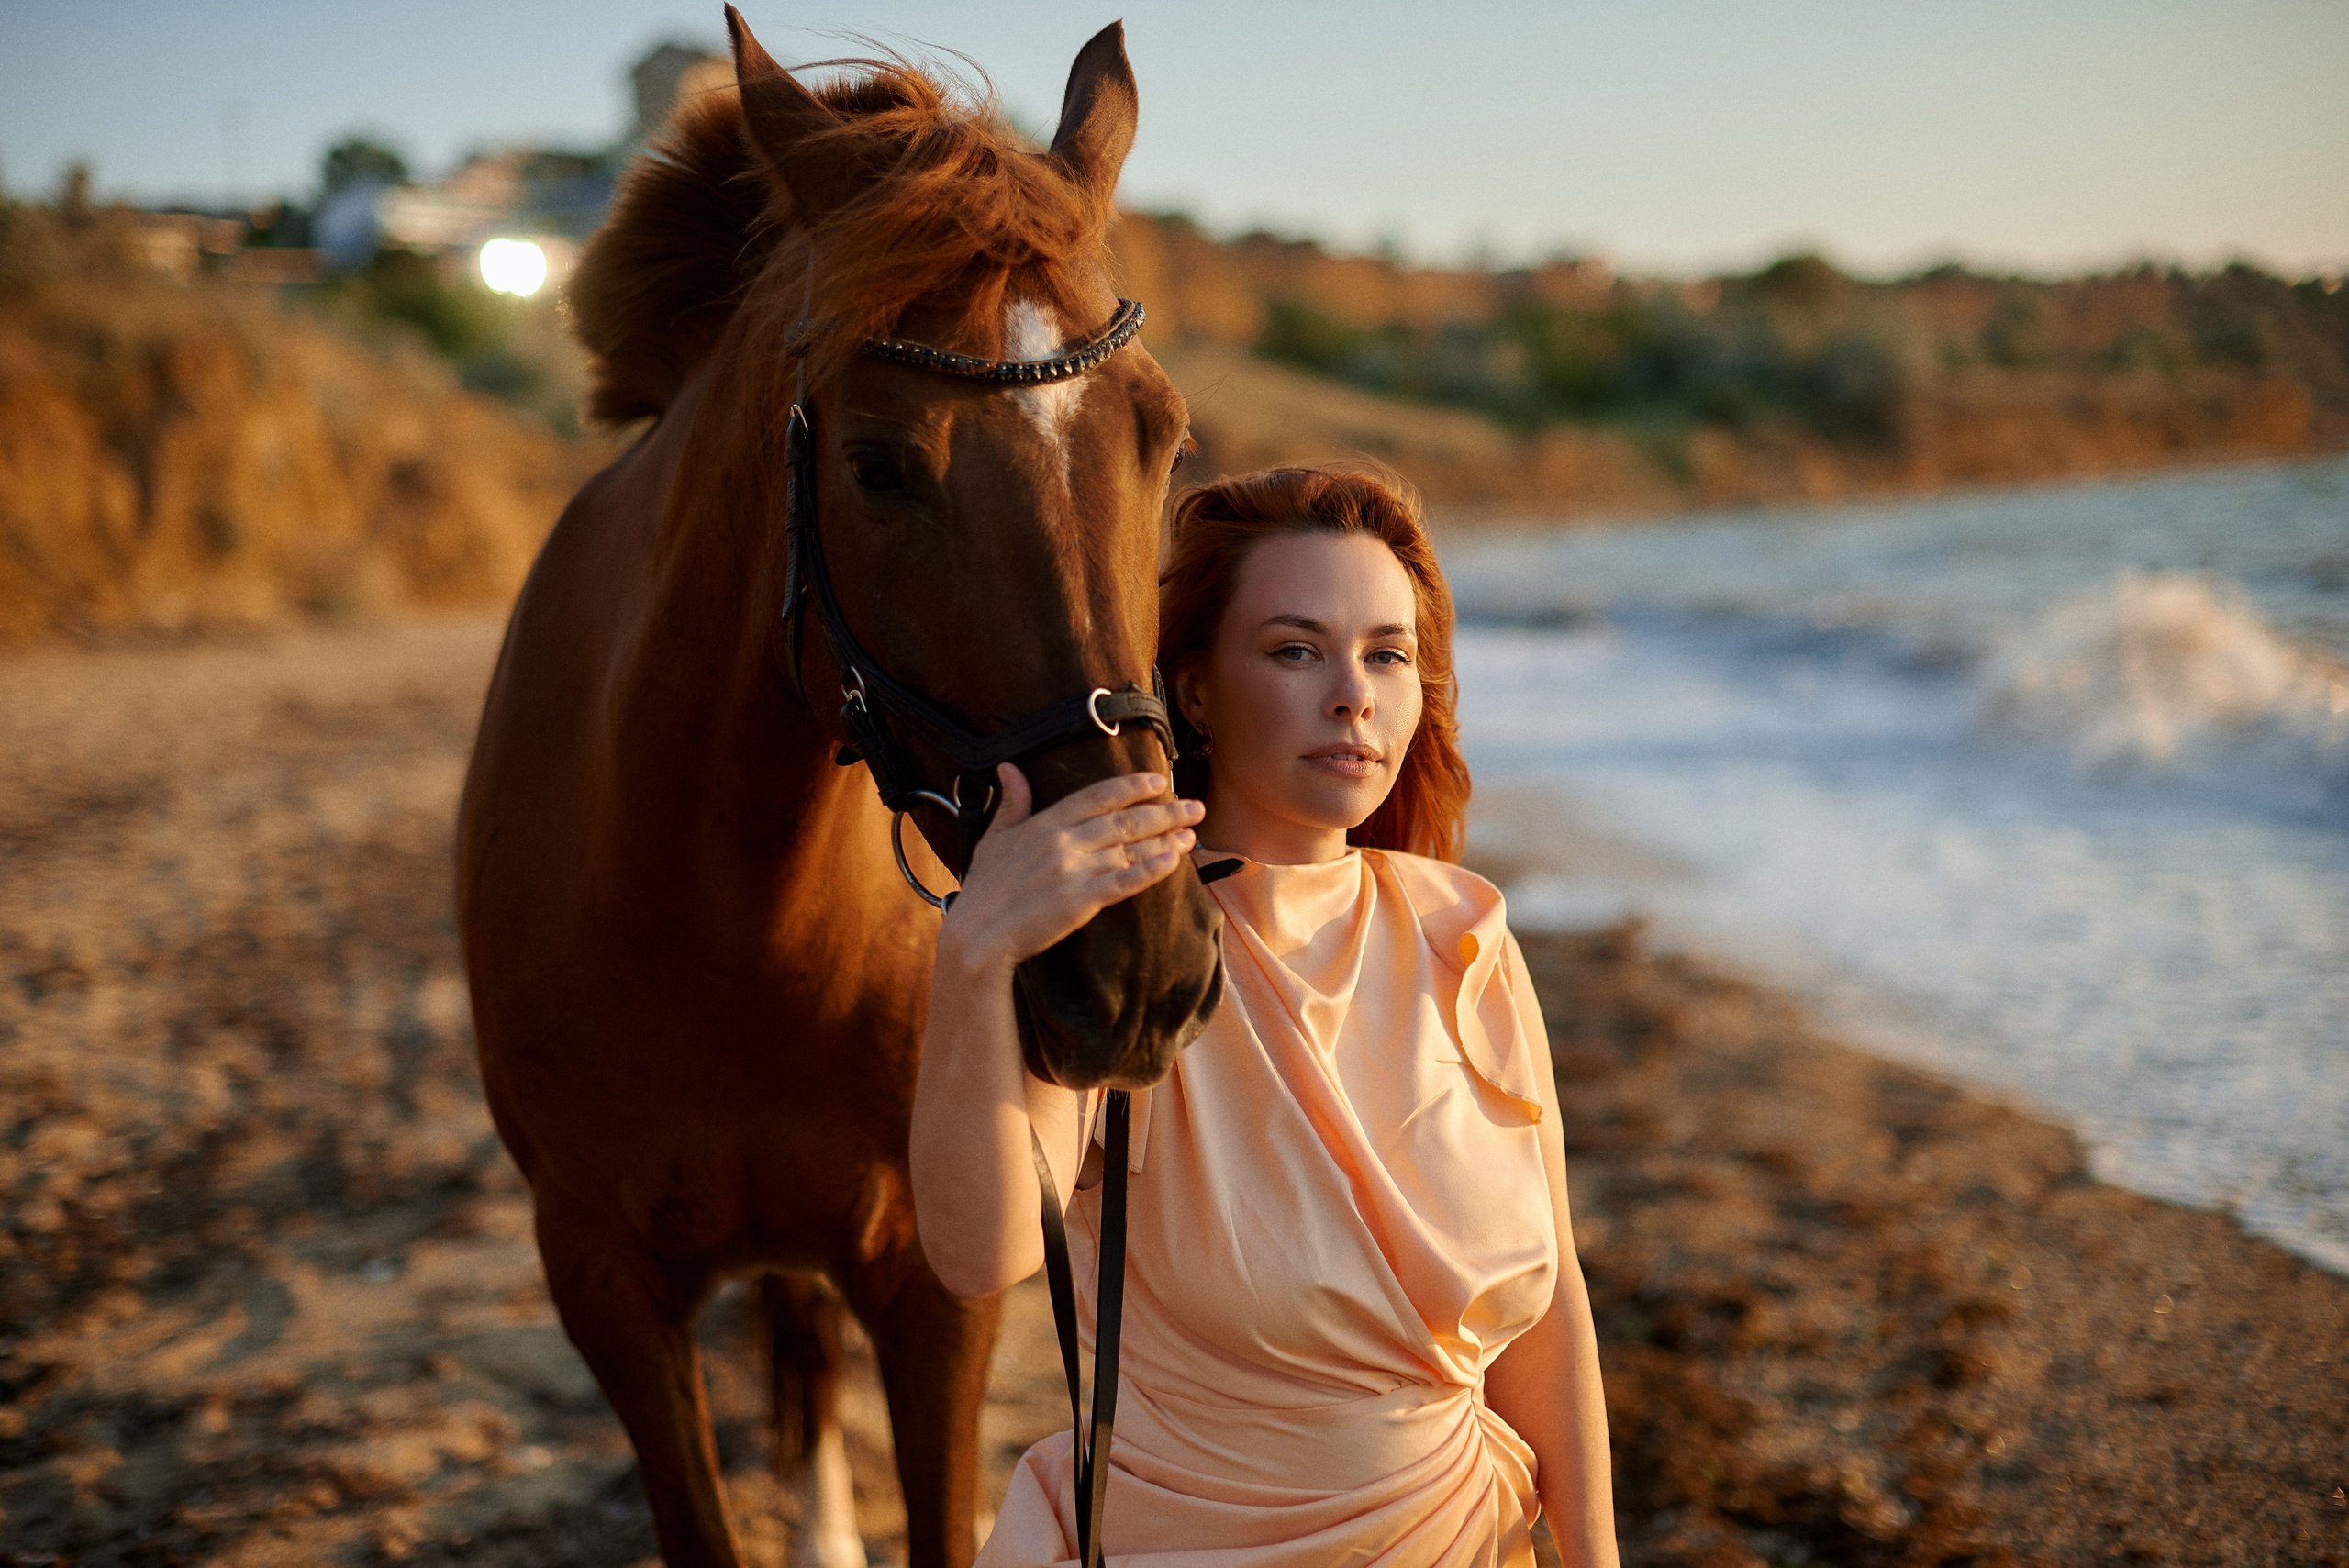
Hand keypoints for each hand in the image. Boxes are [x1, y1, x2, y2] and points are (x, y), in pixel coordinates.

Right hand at [939, 764, 1201, 974]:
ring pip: (1130, 849)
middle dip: (1165, 812)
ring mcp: (1074, 871)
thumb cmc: (985, 889)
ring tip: (1192, 835)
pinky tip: (1173, 861)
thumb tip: (1010, 767)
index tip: (1160, 781)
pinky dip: (1150, 870)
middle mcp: (1064, 842)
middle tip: (1195, 807)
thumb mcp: (994, 838)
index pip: (1097, 796)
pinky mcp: (1081, 901)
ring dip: (1165, 840)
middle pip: (1124, 820)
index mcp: (1045, 823)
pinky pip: (1124, 882)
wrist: (978, 935)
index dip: (1132, 786)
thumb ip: (1011, 802)